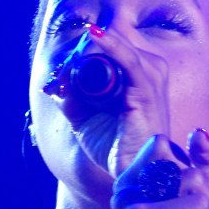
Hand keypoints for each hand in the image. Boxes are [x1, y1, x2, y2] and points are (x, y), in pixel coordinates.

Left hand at [43, 25, 172, 177]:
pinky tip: (95, 35)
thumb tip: (56, 83)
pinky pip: (127, 58)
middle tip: (57, 75)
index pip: (110, 47)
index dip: (81, 52)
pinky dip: (110, 45)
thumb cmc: (115, 146)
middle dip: (80, 53)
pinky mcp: (148, 87)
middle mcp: (150, 70)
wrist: (136, 173)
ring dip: (86, 54)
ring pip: (115, 46)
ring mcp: (151, 76)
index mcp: (140, 73)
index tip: (57, 71)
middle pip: (111, 44)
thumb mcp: (85, 119)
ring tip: (63, 76)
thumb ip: (71, 98)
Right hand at [112, 133, 208, 208]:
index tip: (188, 198)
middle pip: (188, 173)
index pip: (165, 148)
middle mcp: (125, 192)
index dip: (193, 172)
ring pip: (196, 199)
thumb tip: (198, 132)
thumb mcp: (208, 187)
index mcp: (133, 177)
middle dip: (206, 202)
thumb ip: (205, 158)